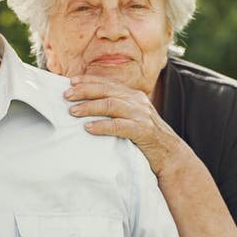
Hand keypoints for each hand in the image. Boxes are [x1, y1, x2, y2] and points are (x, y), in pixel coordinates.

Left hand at [64, 75, 183, 175]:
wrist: (171, 155)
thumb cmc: (146, 138)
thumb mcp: (132, 118)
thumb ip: (116, 110)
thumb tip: (89, 107)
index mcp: (133, 96)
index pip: (108, 83)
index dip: (88, 81)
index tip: (70, 82)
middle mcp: (137, 102)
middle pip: (107, 91)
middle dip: (84, 91)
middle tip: (66, 96)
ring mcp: (141, 116)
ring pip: (111, 105)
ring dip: (90, 107)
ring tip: (73, 111)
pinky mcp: (143, 131)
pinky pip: (120, 126)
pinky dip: (102, 126)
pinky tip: (89, 128)